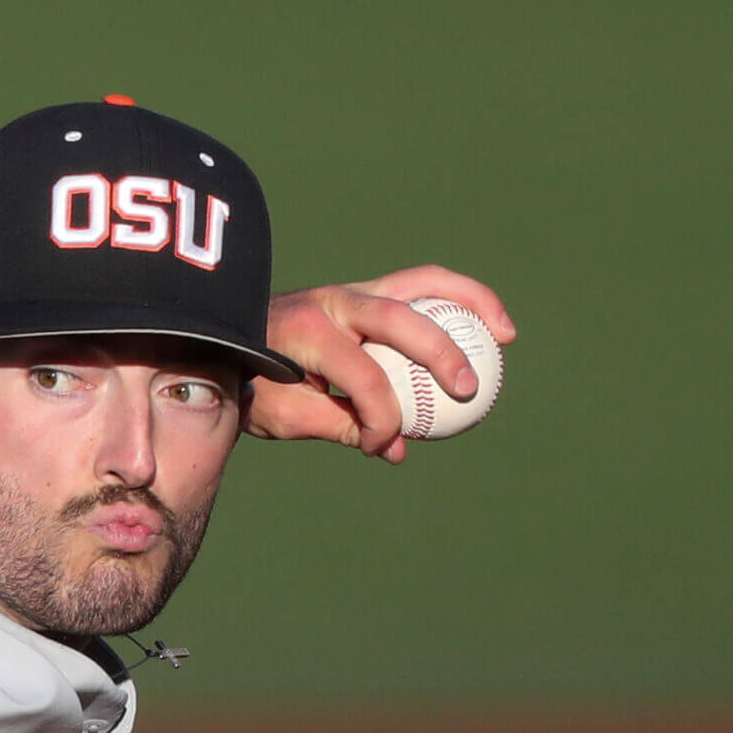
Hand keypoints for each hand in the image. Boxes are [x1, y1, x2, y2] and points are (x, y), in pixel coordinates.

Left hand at [248, 266, 516, 462]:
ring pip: (423, 282)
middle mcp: (332, 302)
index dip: (379, 419)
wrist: (226, 342)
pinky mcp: (367, 290)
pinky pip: (421, 287)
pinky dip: (457, 298)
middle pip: (399, 320)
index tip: (379, 446)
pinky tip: (487, 324)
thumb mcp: (286, 415)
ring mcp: (353, 290)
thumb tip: (394, 450)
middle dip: (439, 354)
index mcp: (306, 334)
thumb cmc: (254, 384)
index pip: (361, 378)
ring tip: (506, 333)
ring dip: (470, 301)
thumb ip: (341, 426)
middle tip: (469, 389)